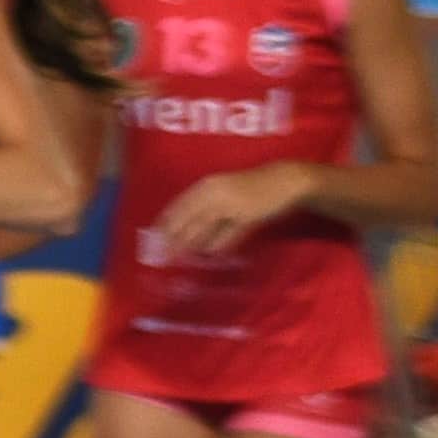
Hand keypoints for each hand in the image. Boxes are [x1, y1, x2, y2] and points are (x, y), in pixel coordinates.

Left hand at [156, 161, 313, 251]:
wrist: (285, 180)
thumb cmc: (250, 187)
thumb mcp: (222, 191)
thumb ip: (204, 206)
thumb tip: (181, 227)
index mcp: (205, 186)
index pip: (177, 207)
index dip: (164, 224)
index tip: (153, 240)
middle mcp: (214, 193)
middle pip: (187, 221)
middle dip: (173, 240)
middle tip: (163, 257)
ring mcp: (231, 205)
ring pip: (204, 229)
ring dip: (192, 245)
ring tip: (181, 257)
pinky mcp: (248, 216)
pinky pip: (227, 235)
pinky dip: (218, 245)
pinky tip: (212, 253)